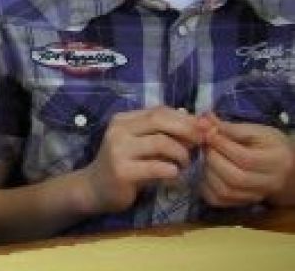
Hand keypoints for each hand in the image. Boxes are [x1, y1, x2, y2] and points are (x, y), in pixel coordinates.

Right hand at [78, 106, 205, 214]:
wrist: (95, 189)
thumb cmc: (124, 165)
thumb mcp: (140, 144)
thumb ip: (162, 133)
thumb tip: (197, 124)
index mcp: (123, 120)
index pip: (159, 110)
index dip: (185, 118)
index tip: (203, 129)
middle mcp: (118, 130)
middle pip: (159, 120)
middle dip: (187, 130)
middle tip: (201, 143)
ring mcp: (118, 150)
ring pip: (162, 142)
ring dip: (181, 153)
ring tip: (184, 163)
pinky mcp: (123, 171)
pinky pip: (158, 167)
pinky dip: (173, 170)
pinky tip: (174, 175)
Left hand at [200, 114, 294, 207]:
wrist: (282, 167)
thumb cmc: (267, 144)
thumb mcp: (255, 131)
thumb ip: (230, 128)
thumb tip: (202, 122)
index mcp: (276, 161)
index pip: (245, 158)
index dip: (221, 145)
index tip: (207, 133)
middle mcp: (269, 183)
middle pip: (236, 178)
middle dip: (213, 159)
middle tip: (205, 146)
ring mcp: (255, 196)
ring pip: (225, 192)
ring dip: (207, 172)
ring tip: (205, 157)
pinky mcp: (241, 203)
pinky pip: (218, 201)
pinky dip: (205, 187)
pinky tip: (205, 172)